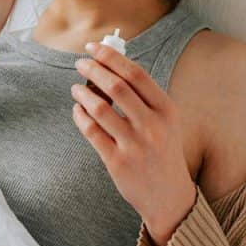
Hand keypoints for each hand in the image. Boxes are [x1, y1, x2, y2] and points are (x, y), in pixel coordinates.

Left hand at [70, 40, 197, 245]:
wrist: (170, 197)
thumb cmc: (163, 151)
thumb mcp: (165, 122)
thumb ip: (143, 98)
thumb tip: (109, 65)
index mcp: (167, 111)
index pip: (136, 74)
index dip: (111, 56)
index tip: (93, 48)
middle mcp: (153, 126)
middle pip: (116, 87)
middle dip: (93, 69)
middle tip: (80, 63)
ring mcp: (135, 145)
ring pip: (99, 109)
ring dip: (82, 93)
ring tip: (75, 89)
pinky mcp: (117, 162)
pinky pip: (91, 131)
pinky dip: (80, 116)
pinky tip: (77, 110)